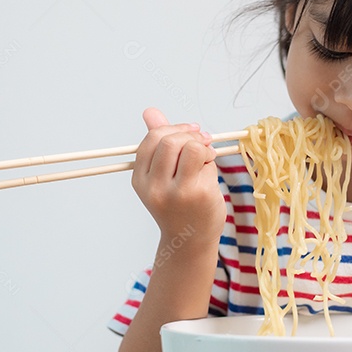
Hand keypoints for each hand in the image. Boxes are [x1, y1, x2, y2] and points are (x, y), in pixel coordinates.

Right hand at [131, 107, 226, 240]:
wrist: (190, 240)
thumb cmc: (177, 203)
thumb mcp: (161, 173)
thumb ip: (157, 141)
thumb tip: (150, 111)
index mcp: (140, 179)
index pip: (152, 140)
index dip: (173, 129)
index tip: (190, 131)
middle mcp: (155, 187)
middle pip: (171, 141)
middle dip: (190, 135)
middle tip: (202, 140)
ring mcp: (178, 192)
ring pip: (192, 148)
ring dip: (203, 146)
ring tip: (206, 158)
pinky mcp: (200, 194)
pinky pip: (208, 162)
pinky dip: (211, 161)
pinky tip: (209, 174)